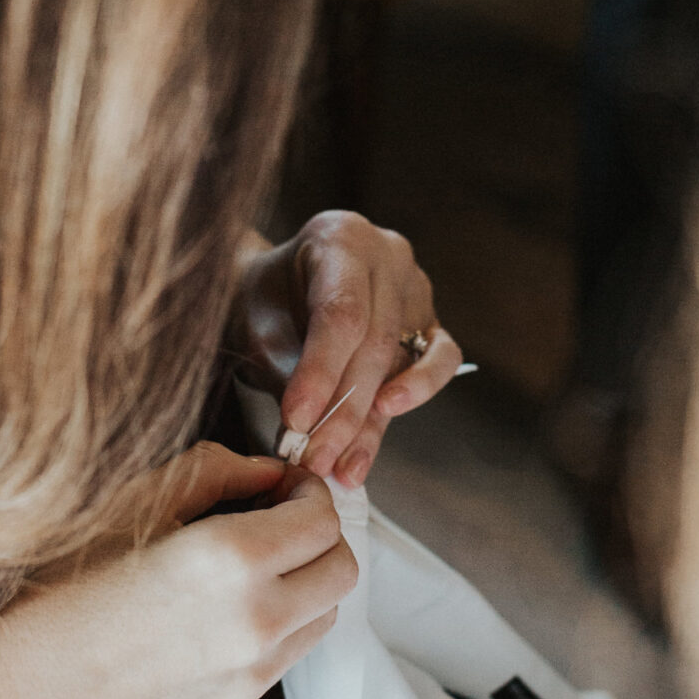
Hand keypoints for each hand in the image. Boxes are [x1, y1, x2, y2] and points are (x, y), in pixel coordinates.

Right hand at [0, 445, 355, 698]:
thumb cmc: (56, 592)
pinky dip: (278, 624)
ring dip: (305, 582)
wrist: (17, 698)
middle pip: (341, 569)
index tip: (285, 483)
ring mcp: (251, 674)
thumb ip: (218, 473)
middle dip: (319, 536)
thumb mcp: (132, 503)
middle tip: (278, 518)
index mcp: (232, 561)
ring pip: (323, 616)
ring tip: (251, 565)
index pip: (322, 519)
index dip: (309, 492)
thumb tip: (268, 471)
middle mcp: (256, 622)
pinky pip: (286, 655)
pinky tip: (221, 610)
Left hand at [230, 213, 462, 487]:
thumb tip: (306, 435)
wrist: (275, 291)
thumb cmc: (262, 303)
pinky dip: (418, 392)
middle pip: (375, 342)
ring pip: (402, 359)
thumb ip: (287, 372)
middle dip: (342, 410)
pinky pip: (442, 360)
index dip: (320, 372)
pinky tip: (387, 419)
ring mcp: (416, 286)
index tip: (296, 421)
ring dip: (371, 419)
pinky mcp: (432, 320)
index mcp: (340, 237)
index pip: (340, 312)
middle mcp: (387, 255)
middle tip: (314, 458)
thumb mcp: (257, 327)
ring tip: (341, 462)